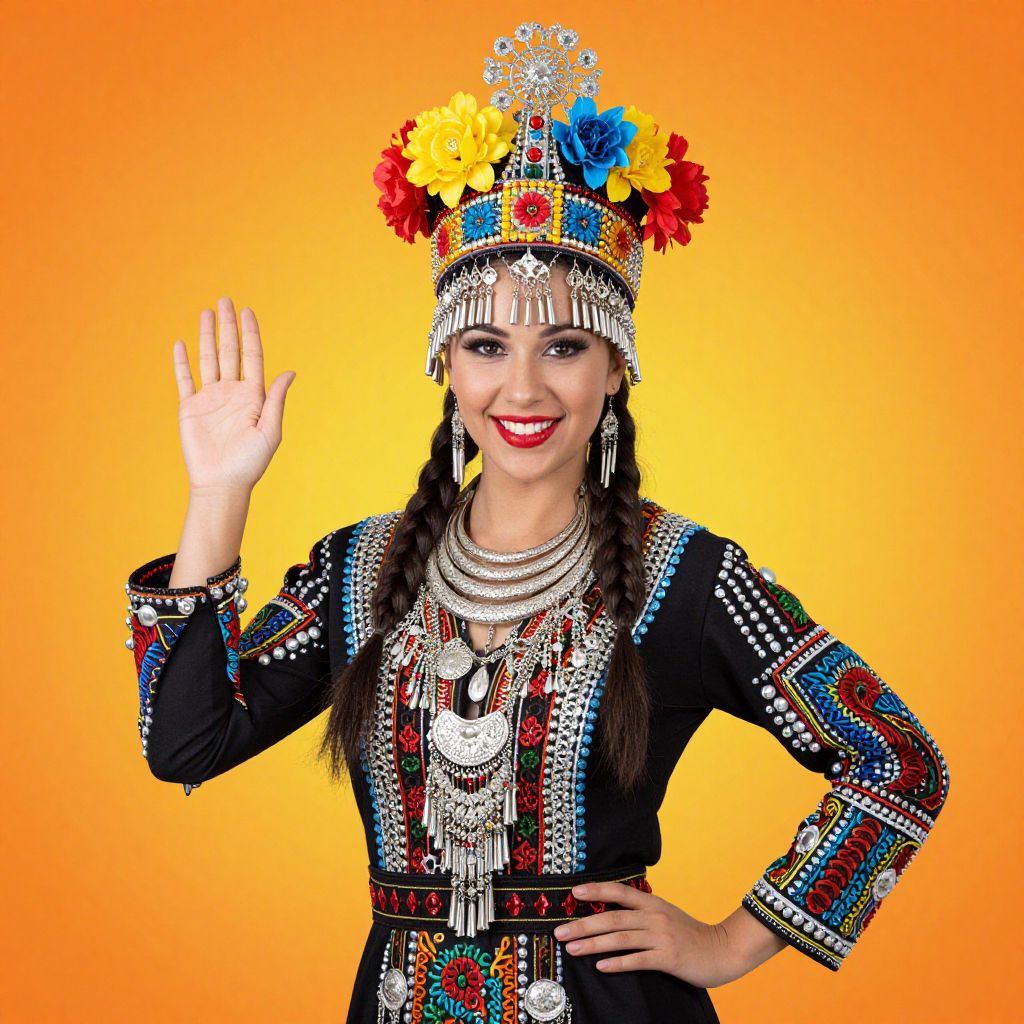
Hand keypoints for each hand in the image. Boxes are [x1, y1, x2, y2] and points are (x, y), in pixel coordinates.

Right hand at [172, 297, 294, 494]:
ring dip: (208, 336)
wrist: (222, 483)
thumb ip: (276, 400)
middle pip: (230, 351)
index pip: (252, 356)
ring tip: (207, 312)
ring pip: (208, 359)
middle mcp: (232, 392)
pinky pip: (184, 379)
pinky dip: (182, 362)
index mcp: (254, 396)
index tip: (248, 311)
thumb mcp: (271, 431)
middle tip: (225, 300)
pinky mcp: (190, 408)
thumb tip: (289, 372)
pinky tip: (182, 343)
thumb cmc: (250, 463)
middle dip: (228, 326)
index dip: (250, 333)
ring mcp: (210, 398)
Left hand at [552, 881, 751, 988]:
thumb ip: (642, 912)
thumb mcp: (666, 915)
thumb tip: (612, 911)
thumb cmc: (690, 934)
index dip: (596, 890)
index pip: (619, 891)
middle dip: (583, 924)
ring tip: (572, 949)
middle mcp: (654, 916)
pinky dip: (618, 963)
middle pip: (612, 917)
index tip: (573, 893)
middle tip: (560, 931)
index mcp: (652, 903)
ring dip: (593, 943)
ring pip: (620, 938)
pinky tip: (601, 966)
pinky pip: (638, 960)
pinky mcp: (669, 958)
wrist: (723, 949)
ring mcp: (661, 937)